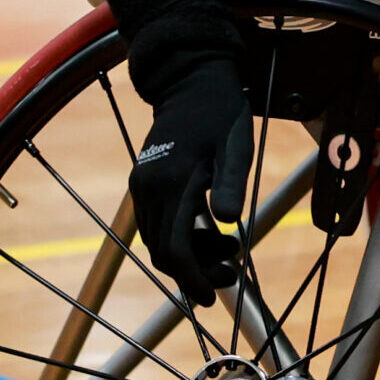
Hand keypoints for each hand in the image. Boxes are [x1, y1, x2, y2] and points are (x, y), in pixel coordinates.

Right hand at [129, 59, 254, 306]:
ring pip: (160, 240)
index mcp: (172, 183)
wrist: (190, 81)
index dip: (192, 279)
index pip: (175, 249)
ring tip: (230, 247)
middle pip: (164, 251)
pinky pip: (158, 224)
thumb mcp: (236, 144)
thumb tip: (230, 220)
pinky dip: (182, 235)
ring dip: (192, 254)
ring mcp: (143, 187)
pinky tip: (211, 229)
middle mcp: (149, 189)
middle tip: (231, 274)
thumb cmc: (220, 111)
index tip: (211, 298)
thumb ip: (231, 182)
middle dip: (196, 272)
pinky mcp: (144, 183)